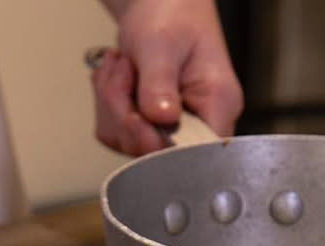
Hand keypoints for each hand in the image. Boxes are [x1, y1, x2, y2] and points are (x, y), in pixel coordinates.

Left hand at [93, 0, 241, 154]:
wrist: (159, 6)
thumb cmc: (172, 15)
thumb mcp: (162, 44)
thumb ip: (160, 83)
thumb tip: (161, 118)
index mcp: (218, 105)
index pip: (195, 152)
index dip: (160, 144)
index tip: (138, 112)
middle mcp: (198, 125)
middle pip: (152, 150)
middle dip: (125, 111)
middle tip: (124, 70)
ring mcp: (169, 130)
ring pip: (126, 141)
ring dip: (111, 102)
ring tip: (122, 65)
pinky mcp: (145, 128)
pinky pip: (113, 132)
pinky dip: (106, 103)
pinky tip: (117, 75)